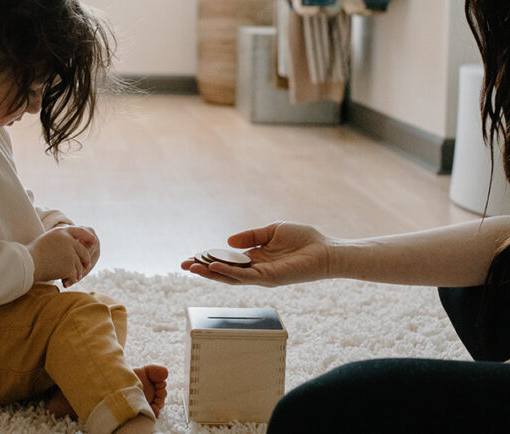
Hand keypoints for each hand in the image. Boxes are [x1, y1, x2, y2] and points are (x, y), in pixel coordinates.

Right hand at [27, 226, 93, 285]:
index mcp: (61, 231)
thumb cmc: (32, 254)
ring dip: (75, 273)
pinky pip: (75, 274)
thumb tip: (75, 244)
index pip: (79, 231)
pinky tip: (66, 283)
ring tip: (68, 278)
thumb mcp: (48, 239)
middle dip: (85, 261)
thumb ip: (62, 240)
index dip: (88, 236)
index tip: (95, 241)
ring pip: (79, 265)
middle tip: (85, 268)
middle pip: (83, 251)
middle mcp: (68, 240)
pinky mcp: (69, 265)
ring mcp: (70, 253)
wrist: (26, 264)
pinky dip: (71, 280)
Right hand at [180, 221, 330, 286]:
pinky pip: (246, 276)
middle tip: (183, 265)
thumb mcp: (272, 230)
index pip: (228, 261)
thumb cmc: (304, 240)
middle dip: (204, 269)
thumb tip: (228, 240)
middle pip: (225, 272)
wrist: (326, 250)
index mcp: (256, 259)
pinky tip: (216, 266)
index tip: (192, 256)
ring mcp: (262, 276)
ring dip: (211, 273)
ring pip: (231, 277)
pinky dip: (230, 272)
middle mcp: (256, 270)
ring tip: (192, 267)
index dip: (210, 259)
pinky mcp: (271, 278)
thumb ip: (251, 236)